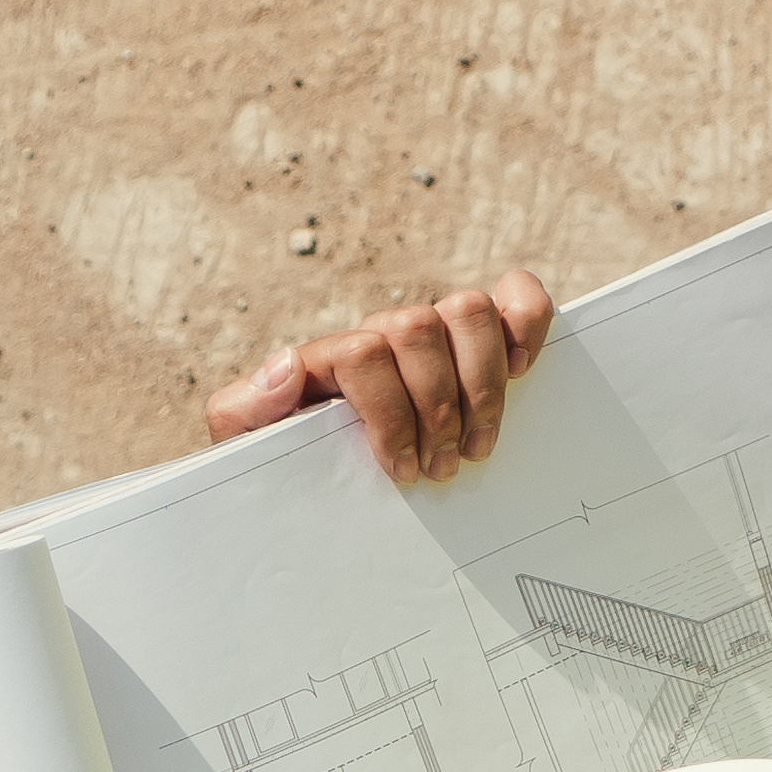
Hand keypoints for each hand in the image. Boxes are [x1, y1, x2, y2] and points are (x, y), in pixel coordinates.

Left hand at [204, 270, 561, 482]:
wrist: (322, 473)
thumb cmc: (298, 462)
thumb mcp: (252, 446)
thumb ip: (245, 410)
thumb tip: (285, 366)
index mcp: (329, 357)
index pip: (363, 353)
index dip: (390, 413)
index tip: (403, 471)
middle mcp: (383, 334)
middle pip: (417, 328)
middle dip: (439, 406)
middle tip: (443, 468)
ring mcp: (435, 331)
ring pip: (467, 310)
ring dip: (482, 384)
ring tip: (478, 445)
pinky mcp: (480, 337)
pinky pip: (512, 298)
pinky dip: (526, 323)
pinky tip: (519, 371)